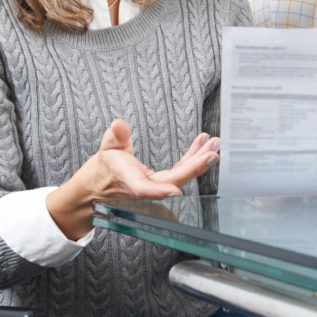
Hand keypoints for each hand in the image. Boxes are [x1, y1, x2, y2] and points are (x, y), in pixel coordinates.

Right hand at [87, 119, 219, 200]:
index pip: (143, 188)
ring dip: (199, 160)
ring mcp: (157, 184)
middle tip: (213, 152)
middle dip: (195, 167)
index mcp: (128, 180)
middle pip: (173, 180)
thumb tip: (119, 125)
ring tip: (213, 144)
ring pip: (181, 175)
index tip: (174, 190)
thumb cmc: (106, 165)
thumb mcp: (107, 146)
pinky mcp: (163, 180)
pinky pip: (181, 169)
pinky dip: (192, 157)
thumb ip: (115, 136)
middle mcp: (146, 186)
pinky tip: (202, 144)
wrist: (103, 183)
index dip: (158, 191)